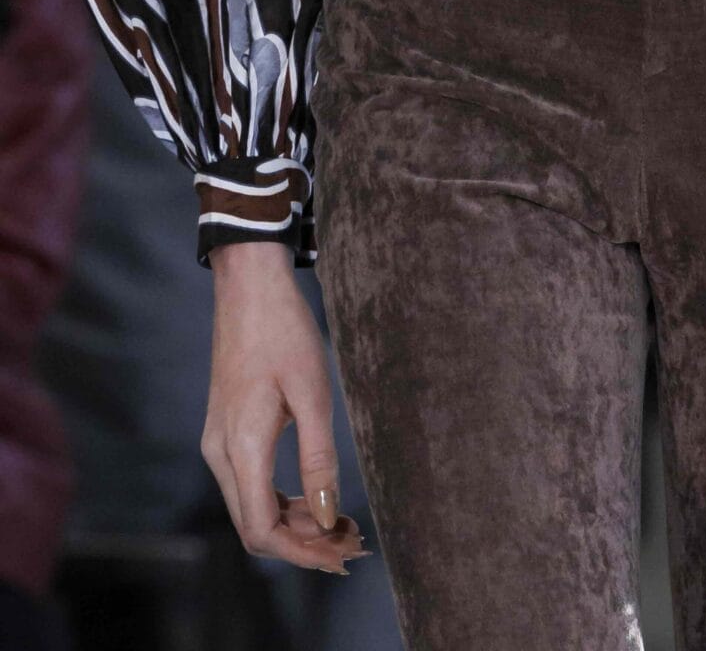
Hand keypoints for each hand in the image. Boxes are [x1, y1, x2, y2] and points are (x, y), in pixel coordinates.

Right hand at [202, 241, 371, 573]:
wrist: (249, 287)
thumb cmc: (284, 331)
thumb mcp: (312, 392)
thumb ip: (319, 457)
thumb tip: (328, 516)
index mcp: (240, 446)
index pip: (262, 530)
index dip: (302, 552)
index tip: (342, 553)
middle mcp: (220, 453)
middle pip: (255, 526)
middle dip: (302, 543)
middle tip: (350, 543)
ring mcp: (219, 442)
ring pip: (251, 508)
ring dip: (293, 523)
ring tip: (340, 523)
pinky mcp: (226, 431)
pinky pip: (250, 484)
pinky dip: (281, 498)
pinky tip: (314, 495)